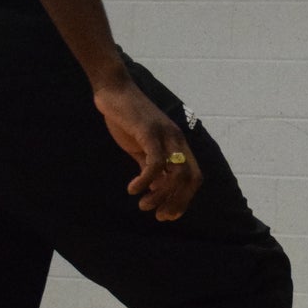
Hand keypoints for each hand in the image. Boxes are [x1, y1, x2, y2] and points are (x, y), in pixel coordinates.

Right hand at [94, 77, 201, 220]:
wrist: (114, 91)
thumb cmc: (127, 119)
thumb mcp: (141, 147)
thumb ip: (150, 166)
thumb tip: (156, 189)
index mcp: (178, 144)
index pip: (194, 176)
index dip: (185, 198)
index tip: (169, 214)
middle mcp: (177, 140)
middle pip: (190, 178)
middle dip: (177, 201)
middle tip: (159, 215)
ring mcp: (165, 135)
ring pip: (176, 173)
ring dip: (161, 195)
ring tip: (144, 205)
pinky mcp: (149, 131)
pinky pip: (155, 162)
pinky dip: (146, 180)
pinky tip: (134, 189)